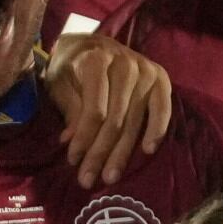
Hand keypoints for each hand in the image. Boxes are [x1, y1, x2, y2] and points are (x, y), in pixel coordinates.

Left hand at [47, 32, 177, 186]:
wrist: (90, 43)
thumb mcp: (60, 83)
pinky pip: (162, 109)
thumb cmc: (71, 66)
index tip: (73, 161)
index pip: (94, 110)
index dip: (84, 138)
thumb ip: (69, 109)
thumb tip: (70, 142)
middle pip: (115, 120)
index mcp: (96, 60)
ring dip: (122, 152)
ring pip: (134, 121)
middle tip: (88, 179)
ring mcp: (146, 70)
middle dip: (100, 153)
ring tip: (111, 176)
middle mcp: (125, 64)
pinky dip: (156, 130)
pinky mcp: (160, 78)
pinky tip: (147, 150)